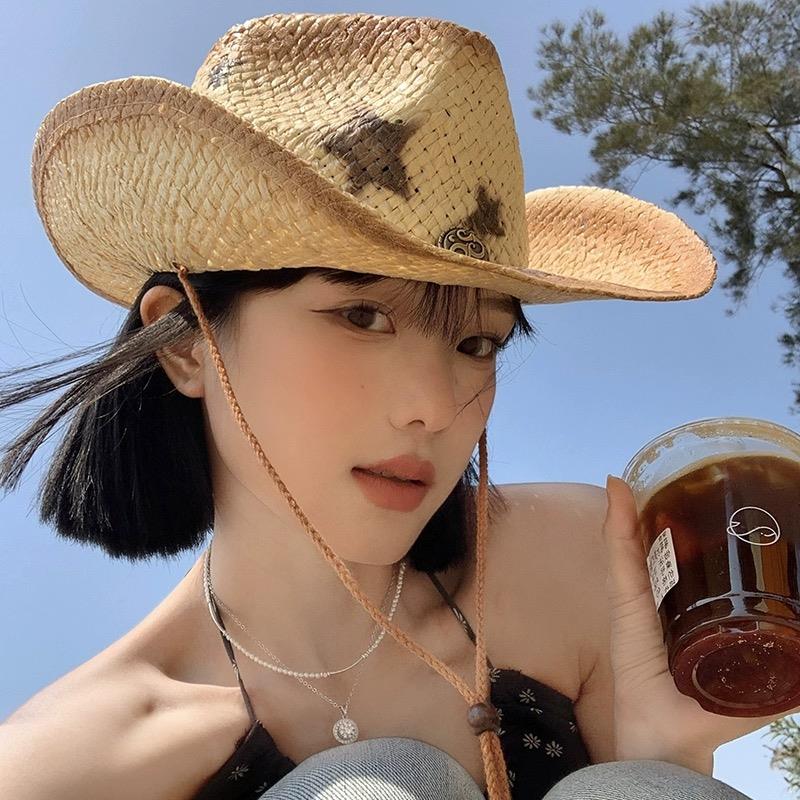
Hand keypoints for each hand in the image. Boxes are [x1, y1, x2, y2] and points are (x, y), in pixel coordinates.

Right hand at [603, 474, 799, 762]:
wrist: (670, 738)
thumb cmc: (710, 712)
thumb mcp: (763, 681)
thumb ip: (792, 663)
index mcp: (686, 609)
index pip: (684, 559)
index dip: (688, 528)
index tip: (706, 499)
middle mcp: (659, 598)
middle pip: (657, 545)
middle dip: (662, 510)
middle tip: (678, 479)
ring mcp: (638, 599)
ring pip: (636, 543)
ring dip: (634, 508)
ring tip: (642, 475)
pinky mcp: (625, 605)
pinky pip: (622, 558)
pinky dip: (617, 524)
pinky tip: (618, 491)